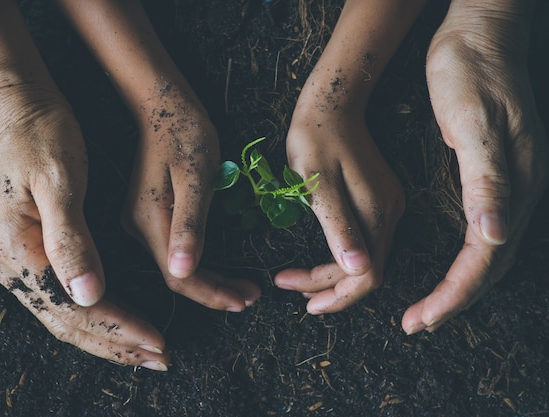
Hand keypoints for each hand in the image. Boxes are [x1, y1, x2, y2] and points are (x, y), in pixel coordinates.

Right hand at [0, 93, 167, 367]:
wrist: (16, 107)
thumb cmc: (42, 135)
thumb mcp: (60, 181)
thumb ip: (71, 240)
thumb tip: (88, 296)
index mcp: (15, 249)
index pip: (73, 307)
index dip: (118, 327)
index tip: (157, 339)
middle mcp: (7, 264)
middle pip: (65, 322)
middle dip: (115, 343)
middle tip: (160, 357)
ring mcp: (11, 261)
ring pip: (62, 315)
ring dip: (105, 335)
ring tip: (144, 349)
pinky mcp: (23, 253)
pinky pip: (59, 297)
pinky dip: (92, 312)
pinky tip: (116, 317)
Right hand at [121, 85, 260, 311]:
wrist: (163, 106)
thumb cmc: (186, 134)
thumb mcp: (196, 177)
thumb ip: (190, 226)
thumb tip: (182, 272)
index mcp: (149, 221)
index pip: (179, 277)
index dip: (211, 294)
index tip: (243, 301)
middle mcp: (138, 228)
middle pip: (178, 276)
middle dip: (215, 291)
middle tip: (250, 297)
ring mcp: (140, 222)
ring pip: (177, 266)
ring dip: (211, 280)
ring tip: (244, 288)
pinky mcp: (148, 215)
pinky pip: (175, 250)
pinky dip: (201, 262)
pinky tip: (221, 268)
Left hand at [275, 91, 404, 312]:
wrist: (331, 103)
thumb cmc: (315, 137)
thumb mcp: (317, 182)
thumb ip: (337, 225)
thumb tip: (357, 270)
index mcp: (376, 212)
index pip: (365, 276)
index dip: (335, 295)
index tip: (301, 300)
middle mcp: (389, 213)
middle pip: (367, 272)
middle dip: (330, 288)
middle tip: (291, 288)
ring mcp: (388, 206)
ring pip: (366, 257)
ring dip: (334, 276)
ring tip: (298, 281)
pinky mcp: (380, 198)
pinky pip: (365, 240)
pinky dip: (341, 257)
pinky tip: (319, 259)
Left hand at [402, 2, 548, 333]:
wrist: (482, 34)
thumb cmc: (473, 73)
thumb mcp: (474, 122)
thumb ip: (488, 180)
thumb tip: (495, 236)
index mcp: (514, 184)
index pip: (483, 259)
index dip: (453, 295)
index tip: (419, 318)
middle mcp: (519, 193)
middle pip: (490, 266)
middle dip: (454, 301)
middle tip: (416, 323)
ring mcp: (511, 186)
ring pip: (489, 255)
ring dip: (459, 288)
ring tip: (427, 309)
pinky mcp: (496, 177)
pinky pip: (484, 234)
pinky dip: (464, 262)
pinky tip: (448, 267)